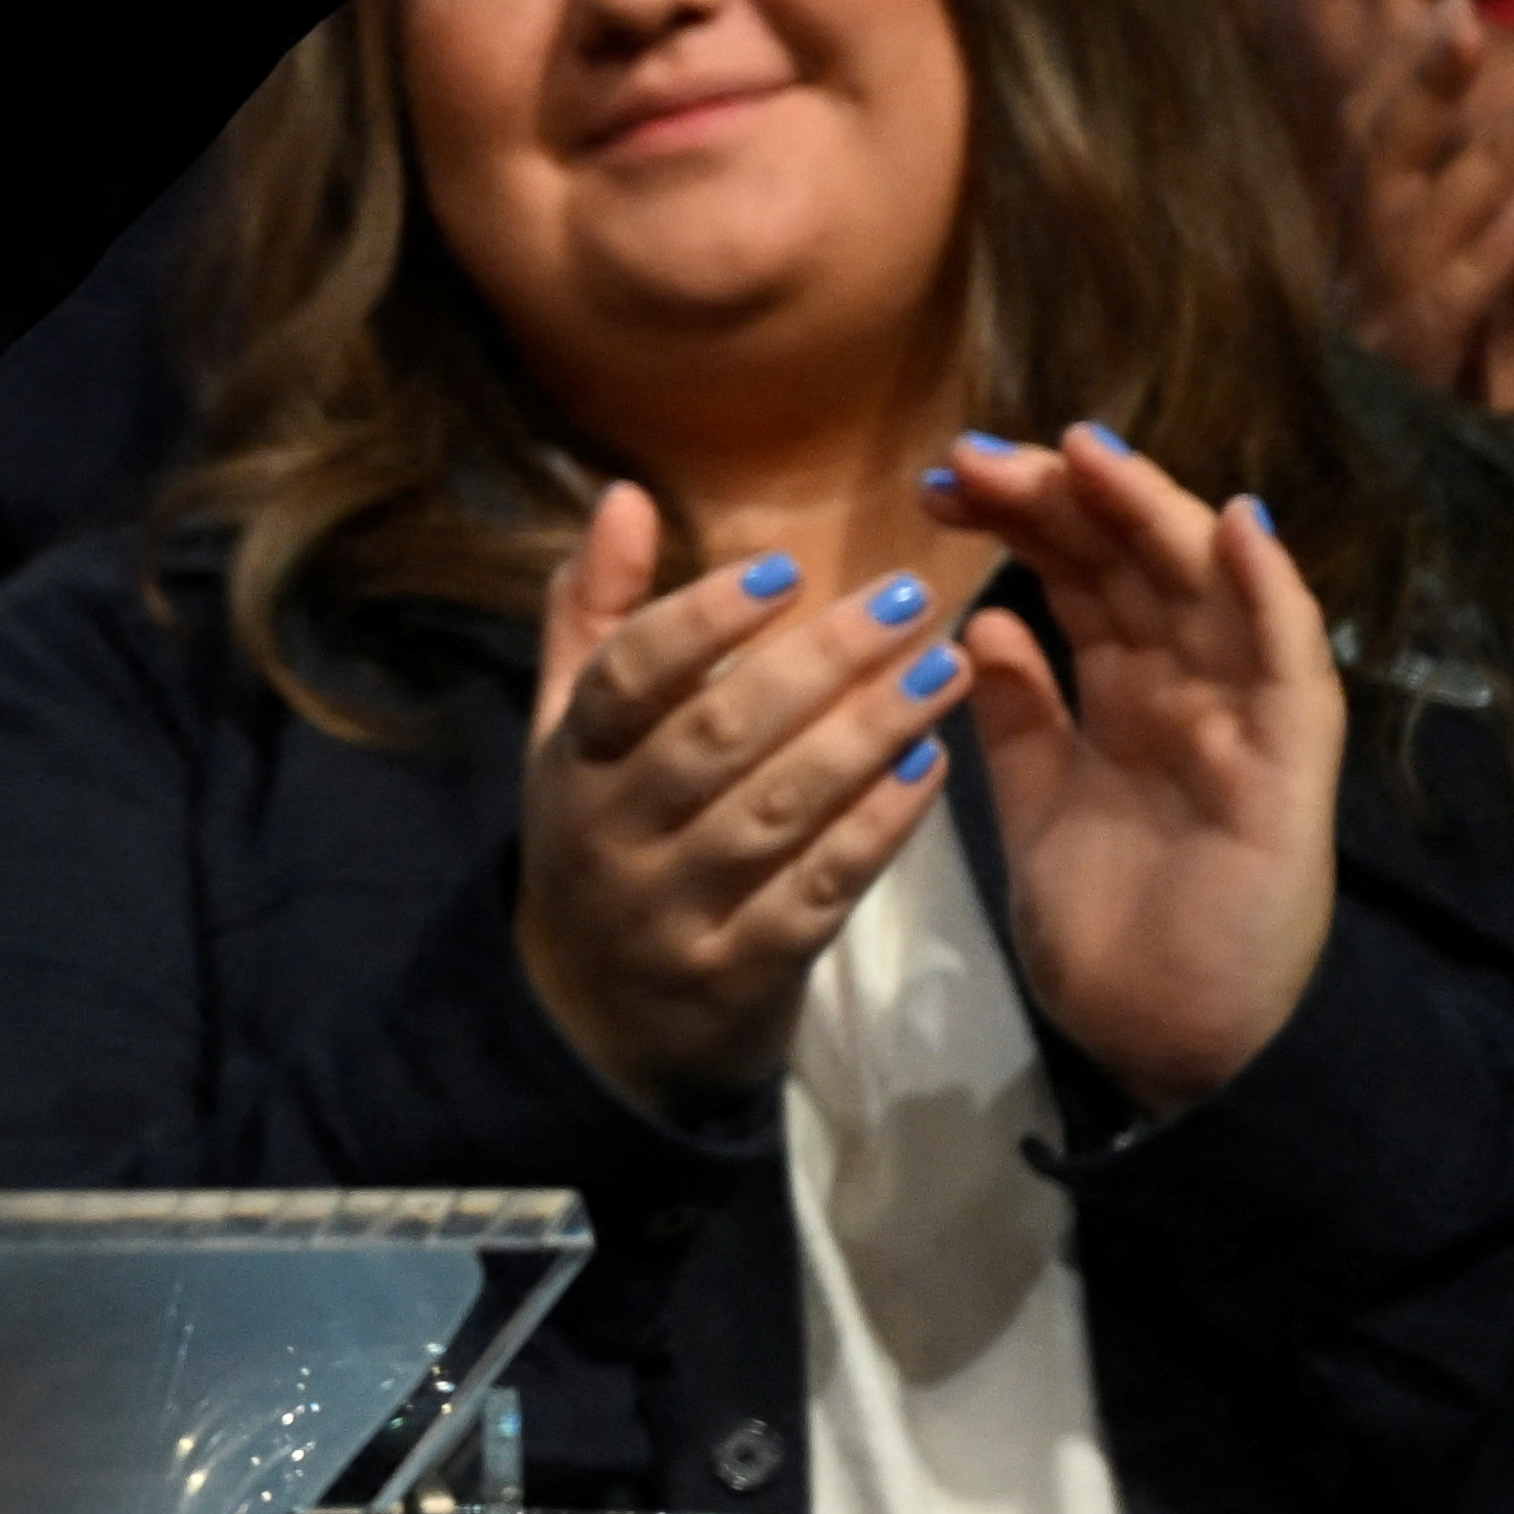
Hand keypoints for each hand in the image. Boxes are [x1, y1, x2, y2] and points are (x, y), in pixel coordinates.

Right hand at [513, 485, 954, 1110]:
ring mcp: (672, 912)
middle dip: (820, 664)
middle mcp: (608, 836)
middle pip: (716, 737)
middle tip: (911, 601)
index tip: (787, 569)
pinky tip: (934, 768)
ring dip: (868, 735)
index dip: (700, 621)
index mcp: (568, 762)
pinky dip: (878, 828)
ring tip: (945, 669)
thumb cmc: (603, 834)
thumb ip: (595, 614)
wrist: (597, 1017)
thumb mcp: (573, 730)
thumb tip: (626, 496)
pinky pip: (819, 891)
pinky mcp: (738, 975)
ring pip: (778, 812)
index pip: (624, 680)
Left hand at [915, 427, 1347, 1115]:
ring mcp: (1244, 717)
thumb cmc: (1111, 932)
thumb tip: (977, 624)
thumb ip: (1017, 717)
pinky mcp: (1289, 765)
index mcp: (1129, 696)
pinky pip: (1290, 662)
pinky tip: (1235, 526)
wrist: (1164, 1044)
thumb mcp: (1038, 805)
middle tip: (976, 453)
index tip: (938, 479)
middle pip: (1134, 561)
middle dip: (1063, 497)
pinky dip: (1269, 591)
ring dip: (1154, 512)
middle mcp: (1191, 690)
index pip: (1079, 576)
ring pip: (1208, 586)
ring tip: (1085, 452)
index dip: (1020, 519)